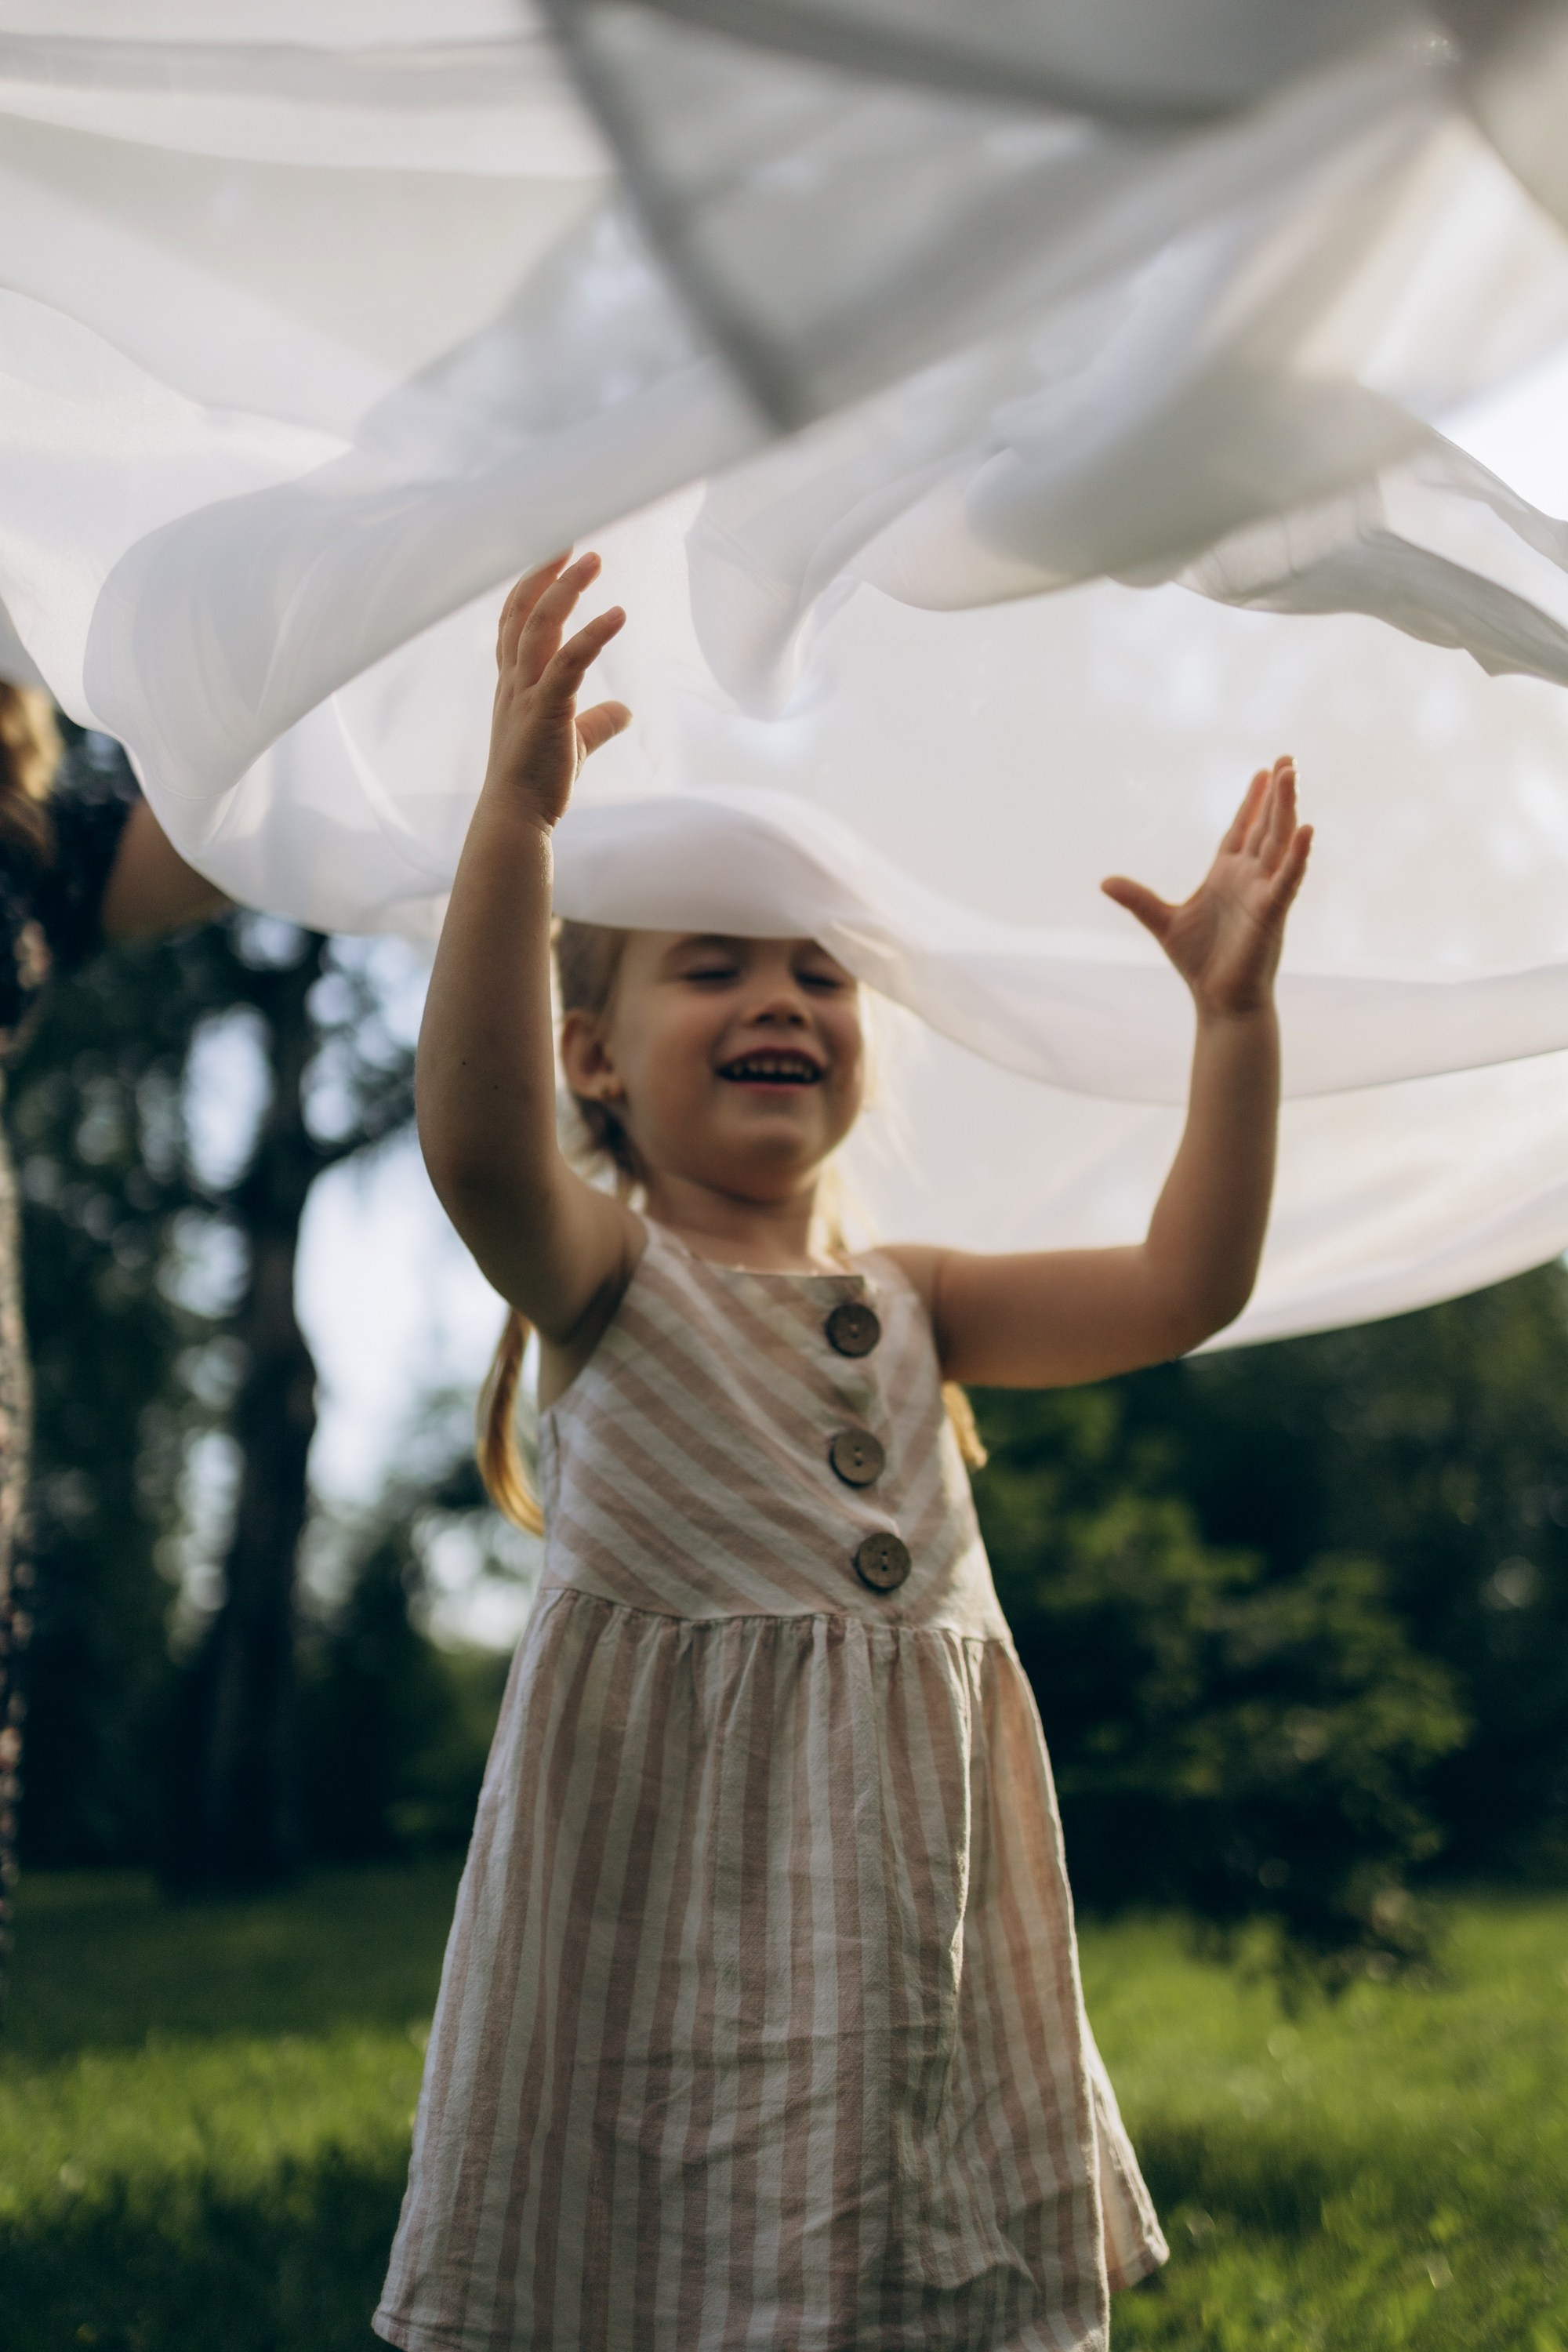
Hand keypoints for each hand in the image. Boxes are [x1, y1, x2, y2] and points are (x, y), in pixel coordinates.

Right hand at [485, 551, 629, 827]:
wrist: (518, 817)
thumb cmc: (539, 781)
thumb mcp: (574, 743)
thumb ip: (598, 722)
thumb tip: (624, 710)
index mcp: (514, 683)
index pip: (514, 622)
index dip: (531, 587)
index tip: (553, 558)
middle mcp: (514, 681)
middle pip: (523, 612)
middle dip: (545, 573)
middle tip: (572, 542)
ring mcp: (526, 694)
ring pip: (541, 627)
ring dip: (566, 589)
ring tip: (593, 559)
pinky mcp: (546, 710)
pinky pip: (570, 662)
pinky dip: (592, 634)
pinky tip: (617, 614)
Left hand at [1102, 758, 1311, 1016]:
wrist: (1218, 1001)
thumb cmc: (1200, 963)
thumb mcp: (1162, 922)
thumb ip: (1138, 900)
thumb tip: (1105, 882)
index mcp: (1226, 875)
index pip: (1242, 829)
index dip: (1252, 802)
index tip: (1264, 772)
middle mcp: (1249, 878)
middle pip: (1265, 826)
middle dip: (1276, 793)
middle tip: (1287, 759)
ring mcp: (1263, 892)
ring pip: (1278, 841)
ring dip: (1286, 808)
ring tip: (1292, 774)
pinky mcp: (1272, 912)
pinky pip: (1288, 878)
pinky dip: (1297, 855)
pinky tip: (1306, 829)